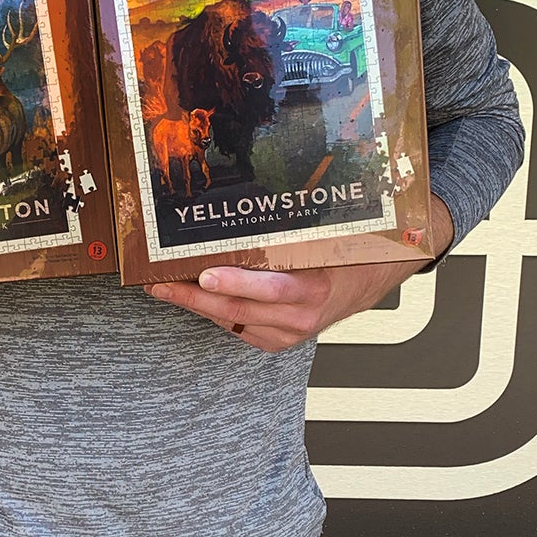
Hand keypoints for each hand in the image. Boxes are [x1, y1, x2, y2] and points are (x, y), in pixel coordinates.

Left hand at [145, 193, 453, 352]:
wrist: (373, 279)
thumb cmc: (350, 250)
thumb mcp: (331, 234)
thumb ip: (297, 227)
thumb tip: (256, 195)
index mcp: (317, 288)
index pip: (273, 288)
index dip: (238, 283)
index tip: (207, 273)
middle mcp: (301, 317)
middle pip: (241, 309)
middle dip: (195, 296)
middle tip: (162, 281)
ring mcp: (288, 333)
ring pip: (233, 321)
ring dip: (196, 304)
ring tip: (163, 285)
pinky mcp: (278, 340)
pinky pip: (238, 327)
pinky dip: (213, 312)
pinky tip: (189, 296)